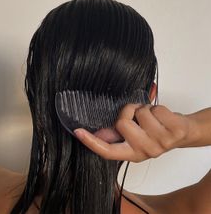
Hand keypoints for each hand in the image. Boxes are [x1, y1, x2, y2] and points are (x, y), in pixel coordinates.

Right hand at [73, 104, 197, 161]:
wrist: (184, 133)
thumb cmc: (156, 132)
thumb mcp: (135, 137)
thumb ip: (117, 136)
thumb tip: (99, 134)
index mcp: (133, 153)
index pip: (108, 151)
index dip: (92, 142)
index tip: (78, 132)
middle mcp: (145, 151)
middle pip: (122, 123)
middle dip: (129, 111)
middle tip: (138, 115)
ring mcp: (161, 143)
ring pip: (141, 112)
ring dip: (145, 109)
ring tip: (153, 117)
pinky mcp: (174, 132)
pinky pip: (156, 109)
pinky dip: (158, 107)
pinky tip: (164, 117)